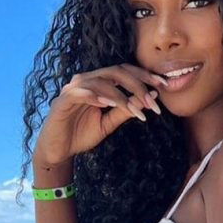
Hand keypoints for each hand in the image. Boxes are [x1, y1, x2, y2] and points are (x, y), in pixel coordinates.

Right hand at [33, 62, 168, 166]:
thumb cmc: (81, 134)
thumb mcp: (108, 124)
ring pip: (100, 81)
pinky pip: (80, 93)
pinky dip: (95, 96)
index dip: (145, 76)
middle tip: (153, 101)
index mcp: (99, 84)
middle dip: (138, 85)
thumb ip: (125, 110)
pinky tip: (107, 104)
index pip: (125, 72)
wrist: (58, 150)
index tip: (164, 85)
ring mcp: (74, 89)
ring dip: (120, 95)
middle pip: (116, 71)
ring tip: (135, 109)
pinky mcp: (62, 101)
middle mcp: (87, 81)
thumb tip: (150, 98)